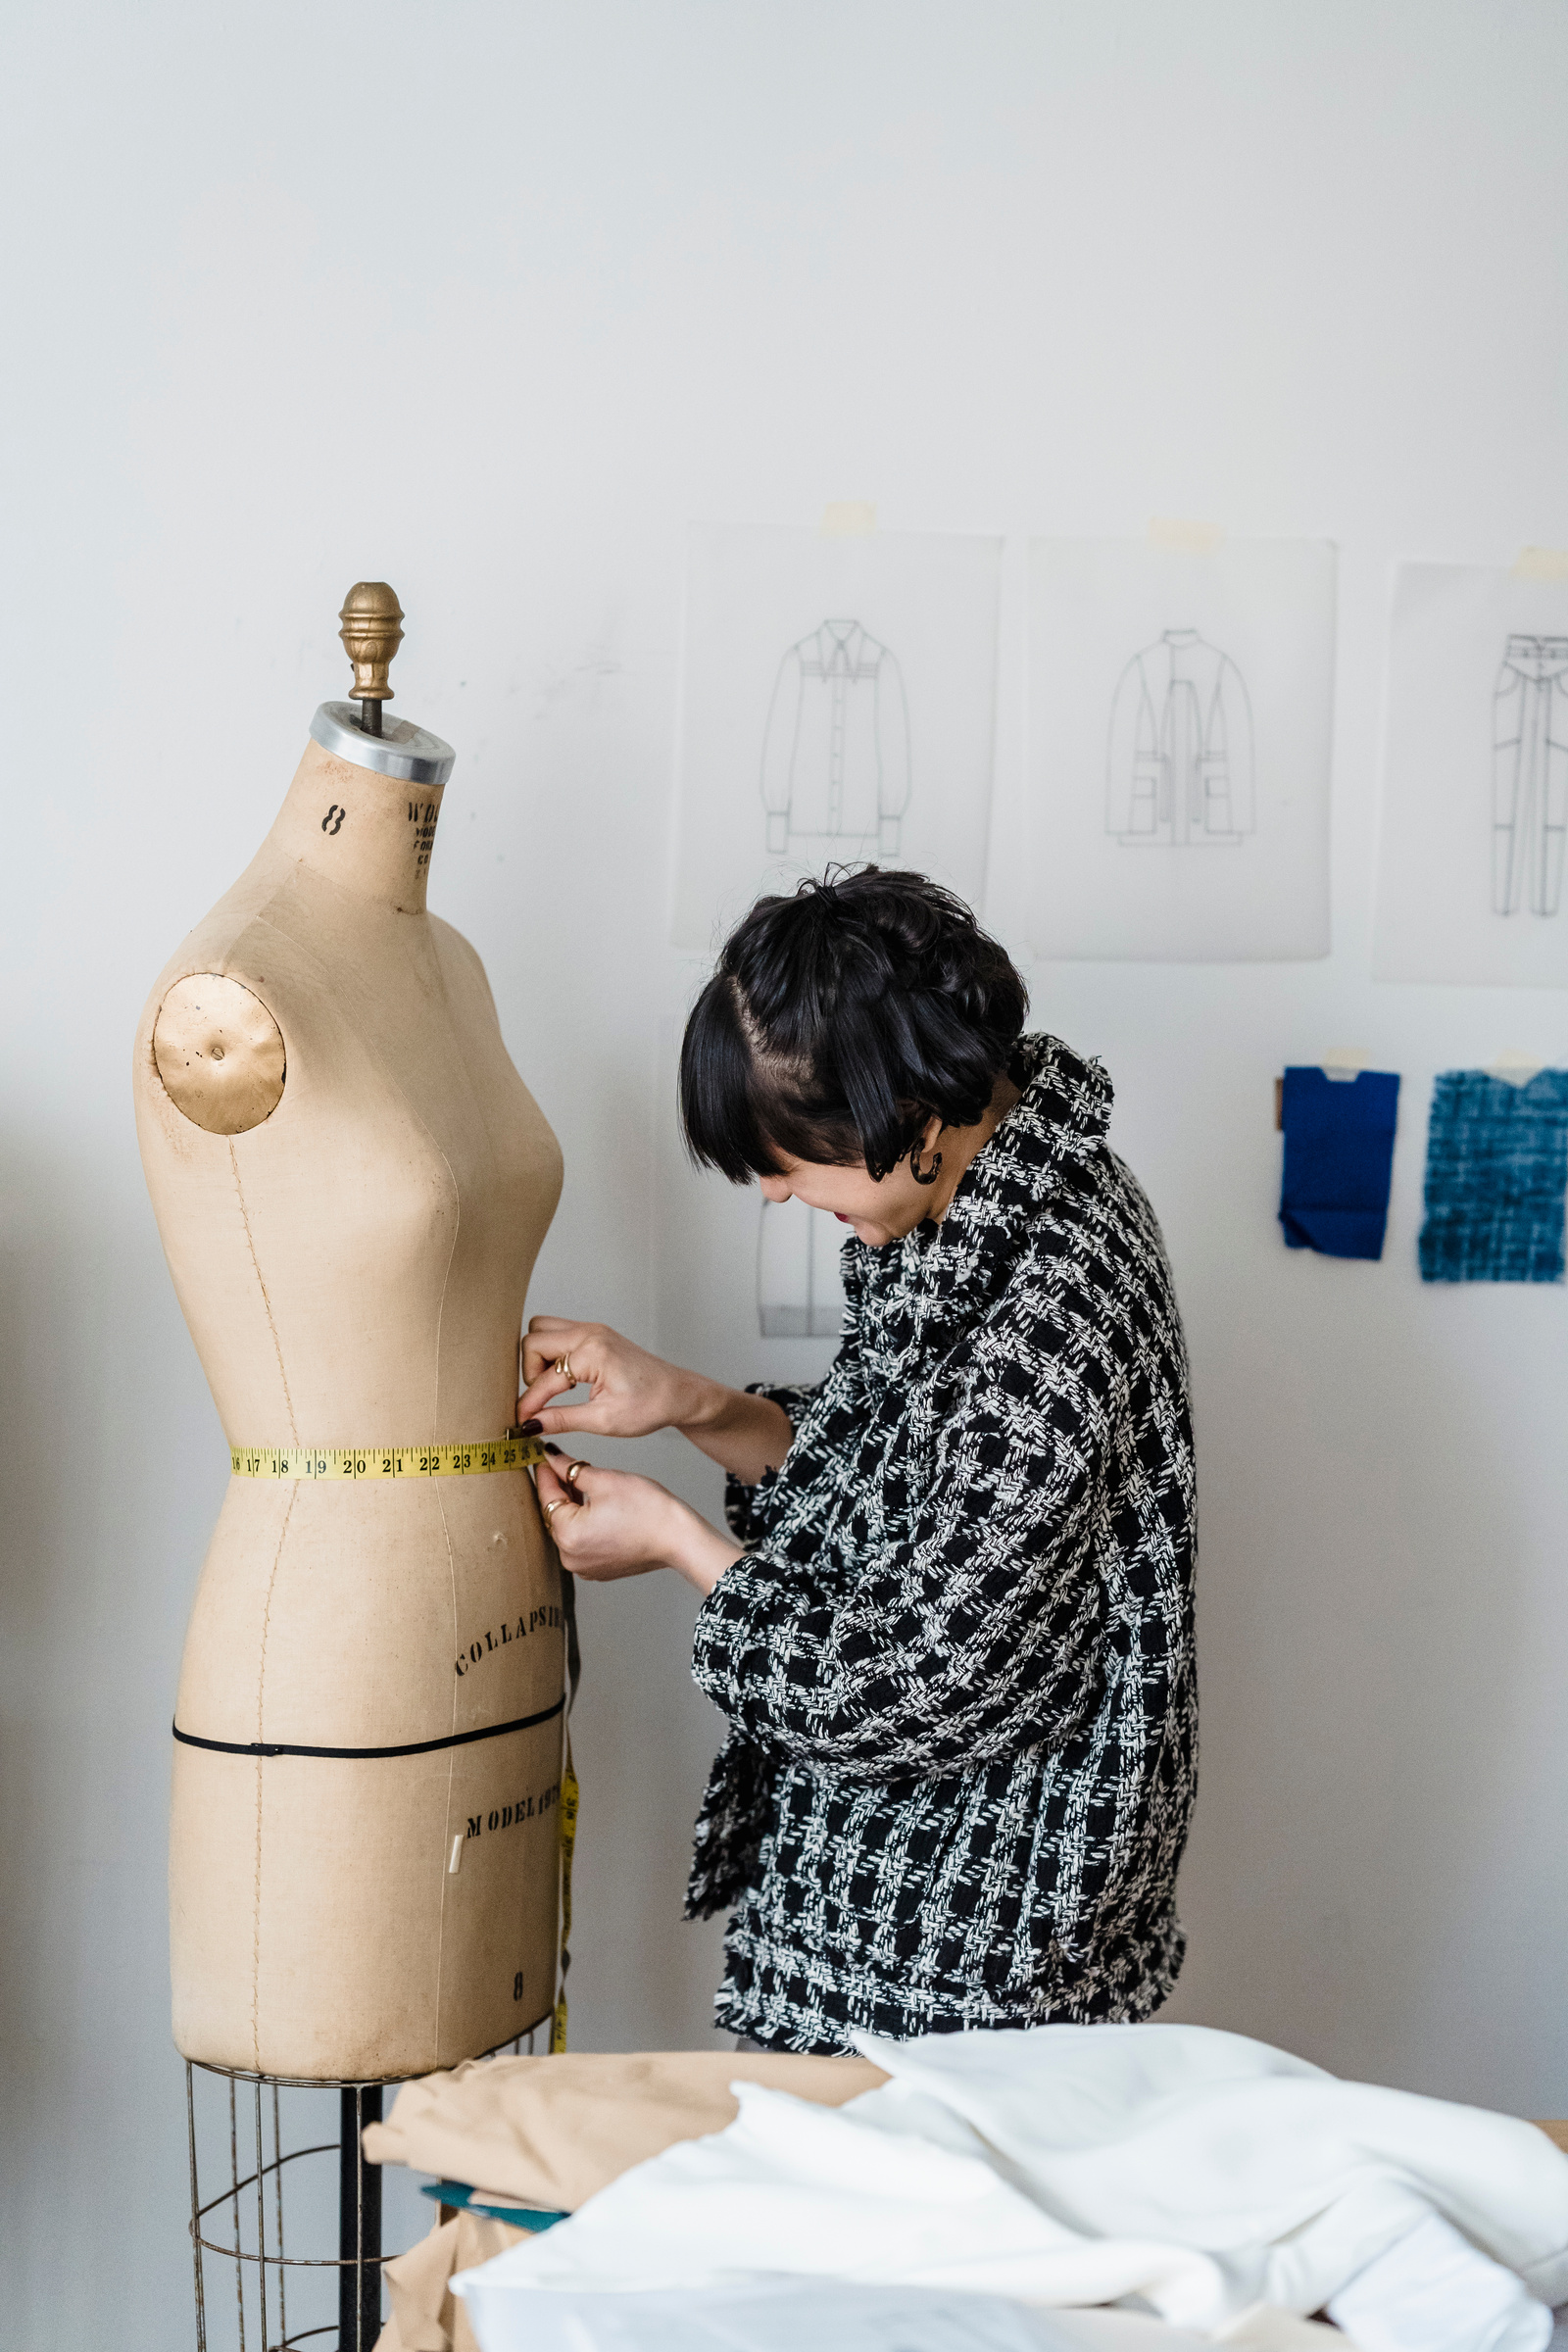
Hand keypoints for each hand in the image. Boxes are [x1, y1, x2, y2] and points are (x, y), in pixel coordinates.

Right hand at [517, 1318, 704, 1440]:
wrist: (678, 1394)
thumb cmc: (650, 1406)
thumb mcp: (604, 1420)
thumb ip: (562, 1420)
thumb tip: (530, 1426)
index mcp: (594, 1353)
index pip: (545, 1379)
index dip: (530, 1404)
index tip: (522, 1423)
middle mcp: (590, 1333)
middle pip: (534, 1340)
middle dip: (529, 1372)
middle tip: (541, 1399)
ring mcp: (592, 1330)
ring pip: (542, 1329)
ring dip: (538, 1358)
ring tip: (551, 1387)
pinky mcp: (595, 1334)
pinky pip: (558, 1333)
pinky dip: (551, 1353)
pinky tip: (563, 1378)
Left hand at [537, 1451, 742, 1596]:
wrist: (678, 1539)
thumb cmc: (648, 1511)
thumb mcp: (604, 1480)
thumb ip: (571, 1469)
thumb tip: (551, 1459)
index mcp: (568, 1535)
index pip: (547, 1497)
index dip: (545, 1473)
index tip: (542, 1456)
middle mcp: (570, 1557)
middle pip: (556, 1514)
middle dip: (560, 1489)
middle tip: (564, 1464)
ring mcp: (584, 1567)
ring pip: (568, 1528)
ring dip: (572, 1506)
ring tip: (583, 1483)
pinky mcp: (598, 1569)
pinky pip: (582, 1542)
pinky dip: (584, 1523)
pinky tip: (595, 1506)